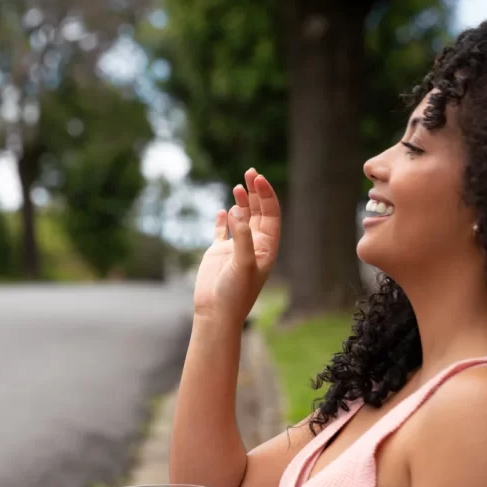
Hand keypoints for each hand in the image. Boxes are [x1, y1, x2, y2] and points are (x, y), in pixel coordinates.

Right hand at [192, 168, 280, 323]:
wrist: (216, 312)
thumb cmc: (234, 293)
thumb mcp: (243, 264)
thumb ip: (242, 237)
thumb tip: (237, 211)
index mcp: (267, 247)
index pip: (270, 214)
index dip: (266, 195)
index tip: (257, 179)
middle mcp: (254, 245)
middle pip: (259, 212)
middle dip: (255, 193)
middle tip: (250, 173)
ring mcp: (236, 248)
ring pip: (242, 219)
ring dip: (242, 202)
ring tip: (237, 186)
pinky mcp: (218, 253)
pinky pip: (223, 232)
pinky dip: (223, 220)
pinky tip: (223, 210)